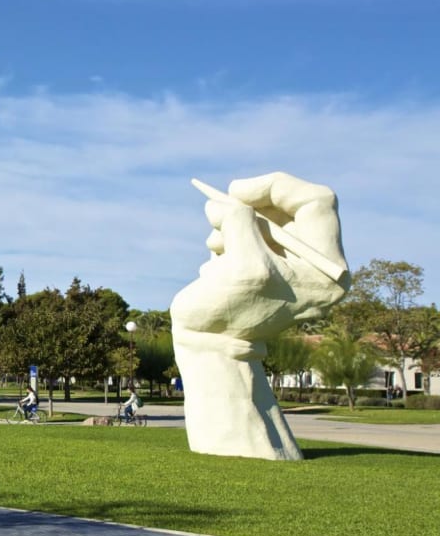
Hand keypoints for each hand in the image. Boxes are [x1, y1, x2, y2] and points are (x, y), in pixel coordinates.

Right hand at [171, 172, 348, 341]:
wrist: (208, 348)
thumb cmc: (229, 313)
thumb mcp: (241, 262)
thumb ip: (238, 221)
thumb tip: (220, 202)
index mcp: (328, 269)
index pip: (316, 203)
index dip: (277, 188)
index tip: (237, 192)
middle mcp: (318, 267)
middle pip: (293, 207)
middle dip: (253, 206)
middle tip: (221, 204)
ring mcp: (295, 268)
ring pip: (270, 219)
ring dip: (236, 223)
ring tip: (215, 246)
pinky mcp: (272, 269)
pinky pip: (255, 233)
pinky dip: (231, 236)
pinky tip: (217, 258)